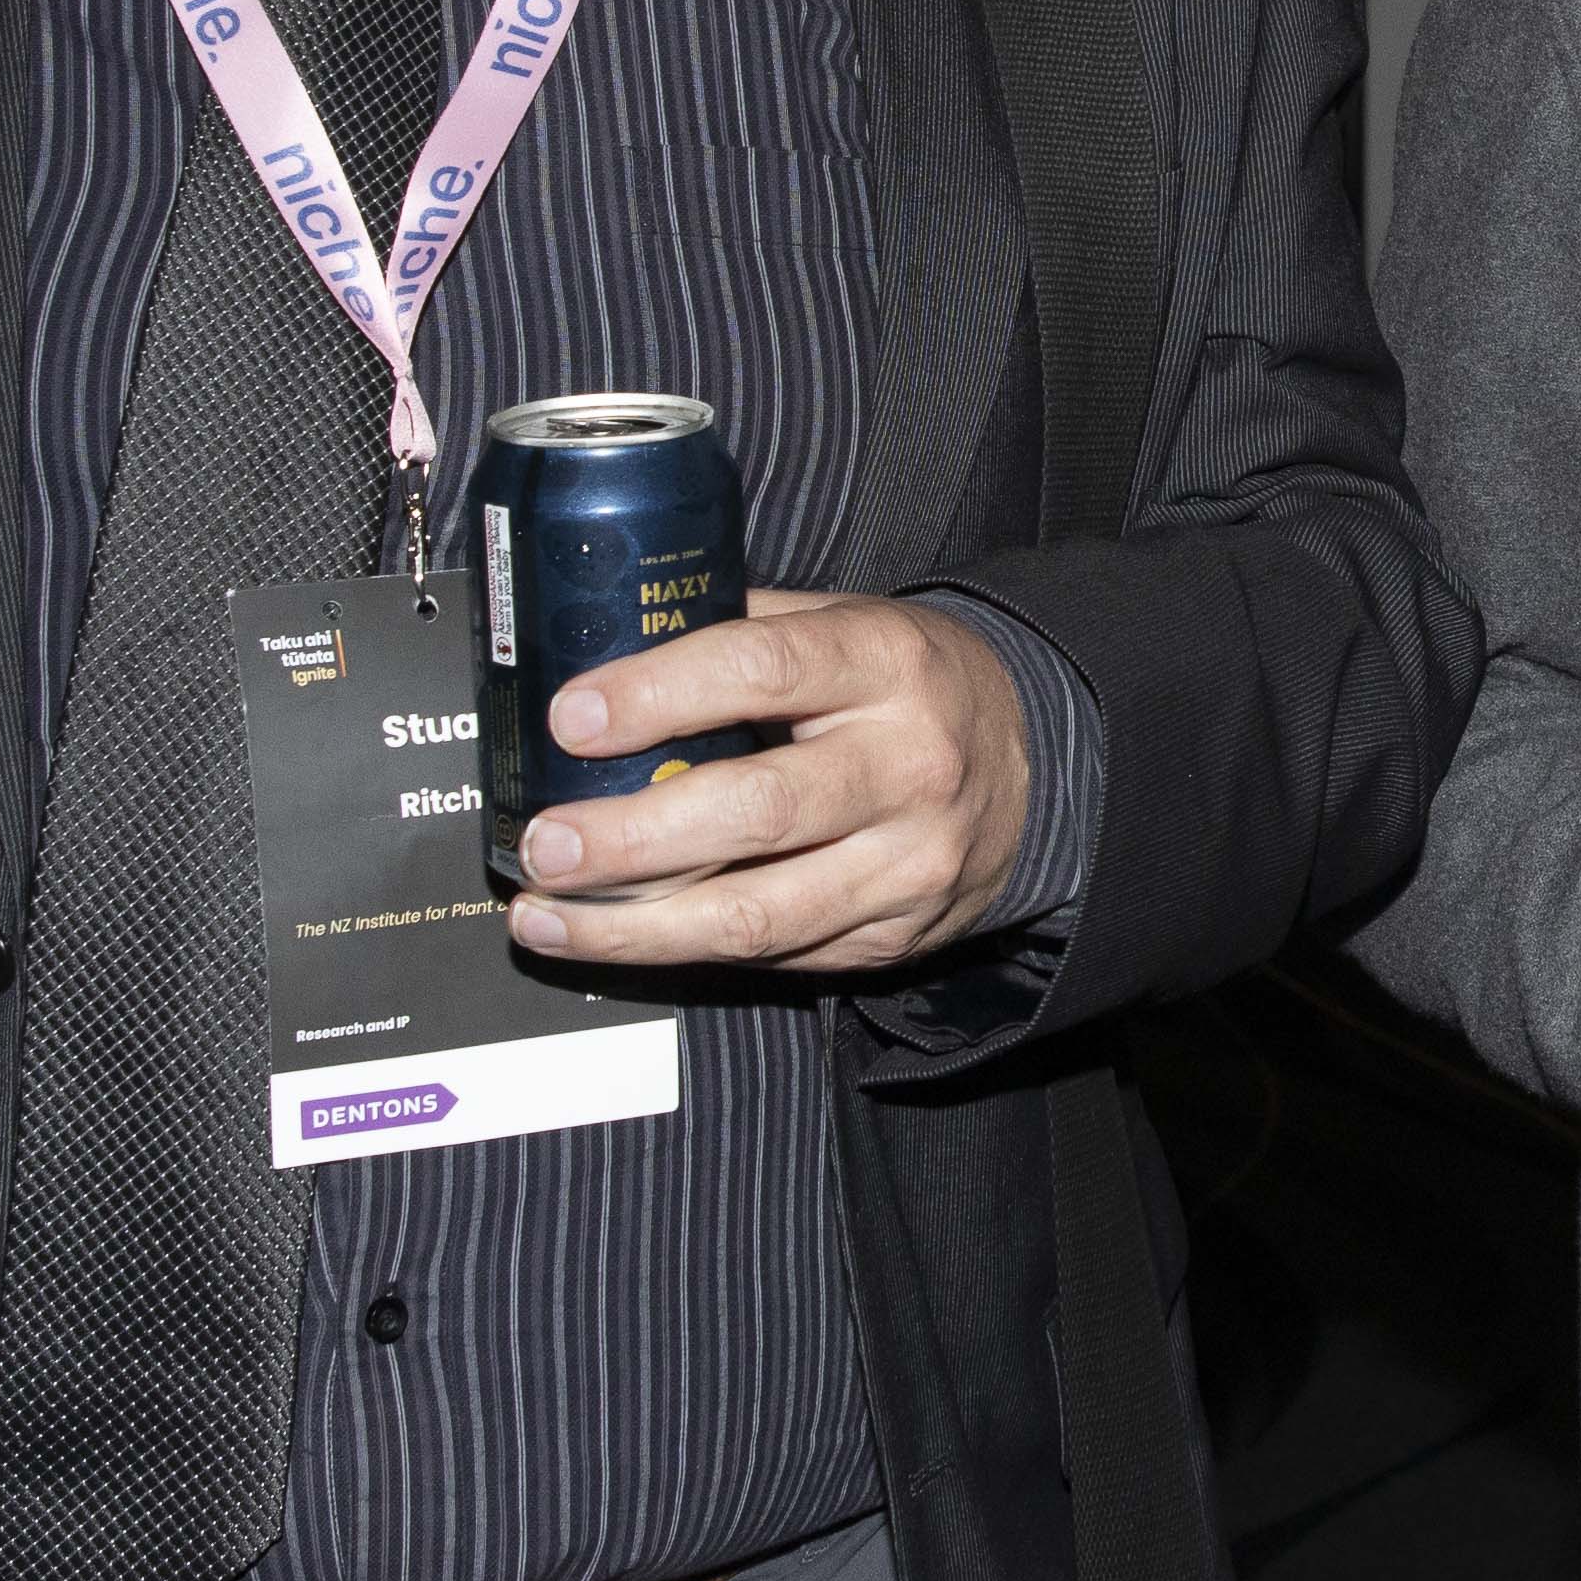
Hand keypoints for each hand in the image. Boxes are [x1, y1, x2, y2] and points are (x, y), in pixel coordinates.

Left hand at [505, 586, 1032, 975]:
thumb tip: (608, 646)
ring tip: (546, 917)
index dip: (658, 696)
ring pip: (758, 915)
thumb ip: (745, 629)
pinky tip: (619, 937)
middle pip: (756, 813)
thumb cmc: (910, 686)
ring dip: (634, 928)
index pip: (763, 668)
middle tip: (544, 846)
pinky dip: (685, 951)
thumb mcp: (850, 624)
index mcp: (889, 663)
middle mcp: (909, 767)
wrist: (1036, 770)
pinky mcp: (895, 937)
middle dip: (630, 840)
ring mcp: (909, 865)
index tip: (573, 720)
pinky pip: (775, 956)